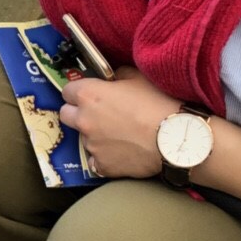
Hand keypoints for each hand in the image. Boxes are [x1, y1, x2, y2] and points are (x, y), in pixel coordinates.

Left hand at [58, 65, 177, 179]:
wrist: (175, 138)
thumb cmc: (158, 104)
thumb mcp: (138, 77)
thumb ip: (118, 75)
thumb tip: (112, 78)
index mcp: (89, 95)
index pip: (67, 91)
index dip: (78, 91)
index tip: (89, 94)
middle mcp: (84, 120)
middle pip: (66, 115)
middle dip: (77, 113)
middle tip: (98, 114)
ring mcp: (91, 145)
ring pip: (83, 138)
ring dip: (95, 136)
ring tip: (120, 136)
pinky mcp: (102, 165)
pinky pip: (97, 161)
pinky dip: (106, 158)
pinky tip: (123, 153)